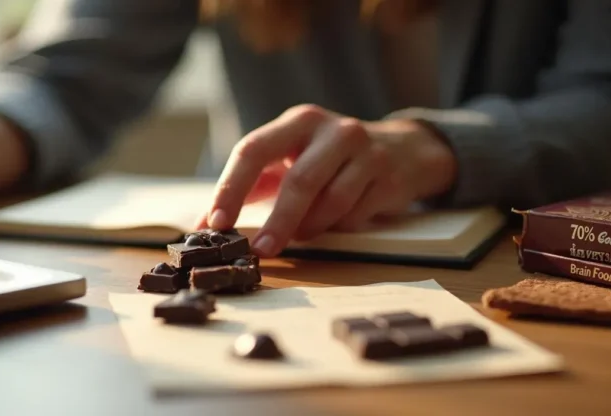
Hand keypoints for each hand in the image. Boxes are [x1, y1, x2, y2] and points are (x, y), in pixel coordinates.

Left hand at [198, 104, 456, 256]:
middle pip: (299, 181)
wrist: (404, 150)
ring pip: (331, 202)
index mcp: (298, 122)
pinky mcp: (389, 177)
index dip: (231, 188)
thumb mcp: (292, 157)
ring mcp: (366, 152)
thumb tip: (206, 223)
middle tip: (260, 251)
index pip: (253, 150)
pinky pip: (355, 215)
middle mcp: (334, 131)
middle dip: (277, 222)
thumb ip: (253, 185)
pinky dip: (338, 227)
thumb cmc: (332, 158)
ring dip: (311, 228)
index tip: (215, 222)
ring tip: (302, 234)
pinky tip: (336, 222)